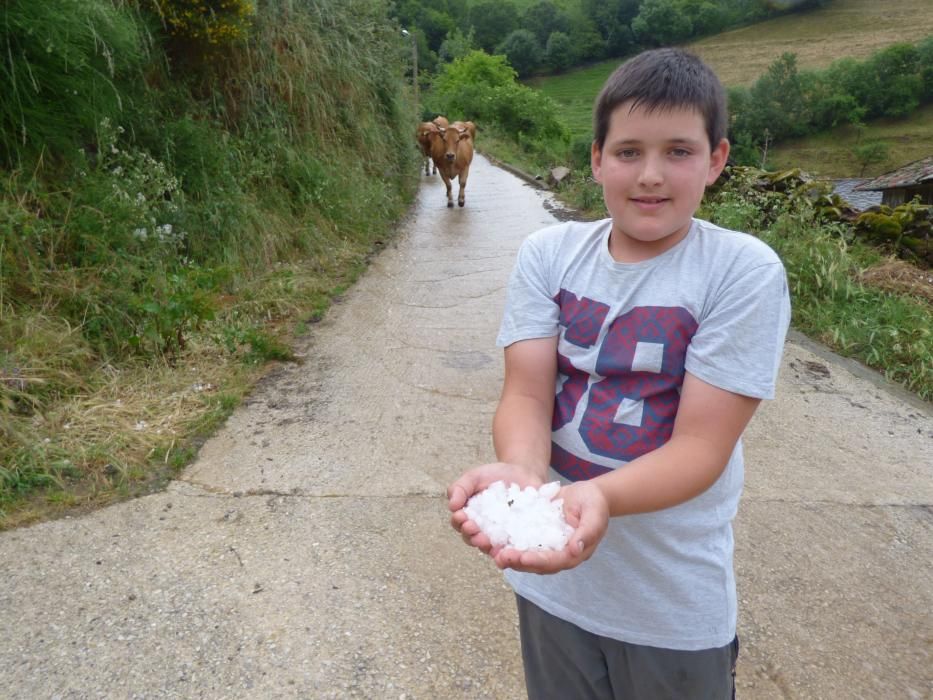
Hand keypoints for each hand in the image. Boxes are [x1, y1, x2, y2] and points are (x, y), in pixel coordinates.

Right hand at [447, 462, 544, 554]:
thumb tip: (452, 506)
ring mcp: (500, 535)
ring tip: (486, 540)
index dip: (459, 522)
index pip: (459, 524)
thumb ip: (460, 488)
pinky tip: (507, 548)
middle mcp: (482, 530)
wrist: (521, 472)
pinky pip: (512, 547)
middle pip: (473, 539)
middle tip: (473, 528)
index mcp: (468, 517)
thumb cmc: (493, 476)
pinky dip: (509, 550)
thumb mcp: (474, 477)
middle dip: (471, 535)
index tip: (461, 516)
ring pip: (490, 547)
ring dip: (486, 546)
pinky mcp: (517, 537)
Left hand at [491, 479, 608, 573]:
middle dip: (519, 562)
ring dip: (511, 557)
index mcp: (576, 553)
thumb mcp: (595, 513)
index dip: (539, 560)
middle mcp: (560, 554)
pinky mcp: (539, 537)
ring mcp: (549, 547)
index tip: (522, 557)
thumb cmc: (594, 502)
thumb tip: (575, 550)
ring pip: (528, 557)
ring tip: (494, 553)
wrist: (588, 493)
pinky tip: (494, 540)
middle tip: (501, 557)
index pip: (556, 561)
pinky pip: (523, 543)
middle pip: (538, 564)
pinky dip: (509, 544)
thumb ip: (588, 531)